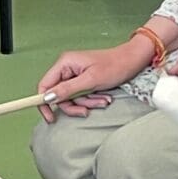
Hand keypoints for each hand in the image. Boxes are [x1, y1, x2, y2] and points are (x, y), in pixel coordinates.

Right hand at [35, 39, 152, 119]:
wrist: (133, 61)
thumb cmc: (114, 66)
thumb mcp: (90, 81)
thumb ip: (67, 90)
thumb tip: (47, 98)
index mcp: (64, 63)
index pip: (44, 85)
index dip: (44, 102)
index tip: (50, 117)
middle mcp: (67, 68)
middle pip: (59, 95)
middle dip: (75, 105)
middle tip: (86, 110)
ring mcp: (75, 75)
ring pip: (72, 98)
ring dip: (87, 103)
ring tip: (102, 101)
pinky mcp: (83, 81)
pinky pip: (81, 96)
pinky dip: (91, 100)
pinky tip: (104, 98)